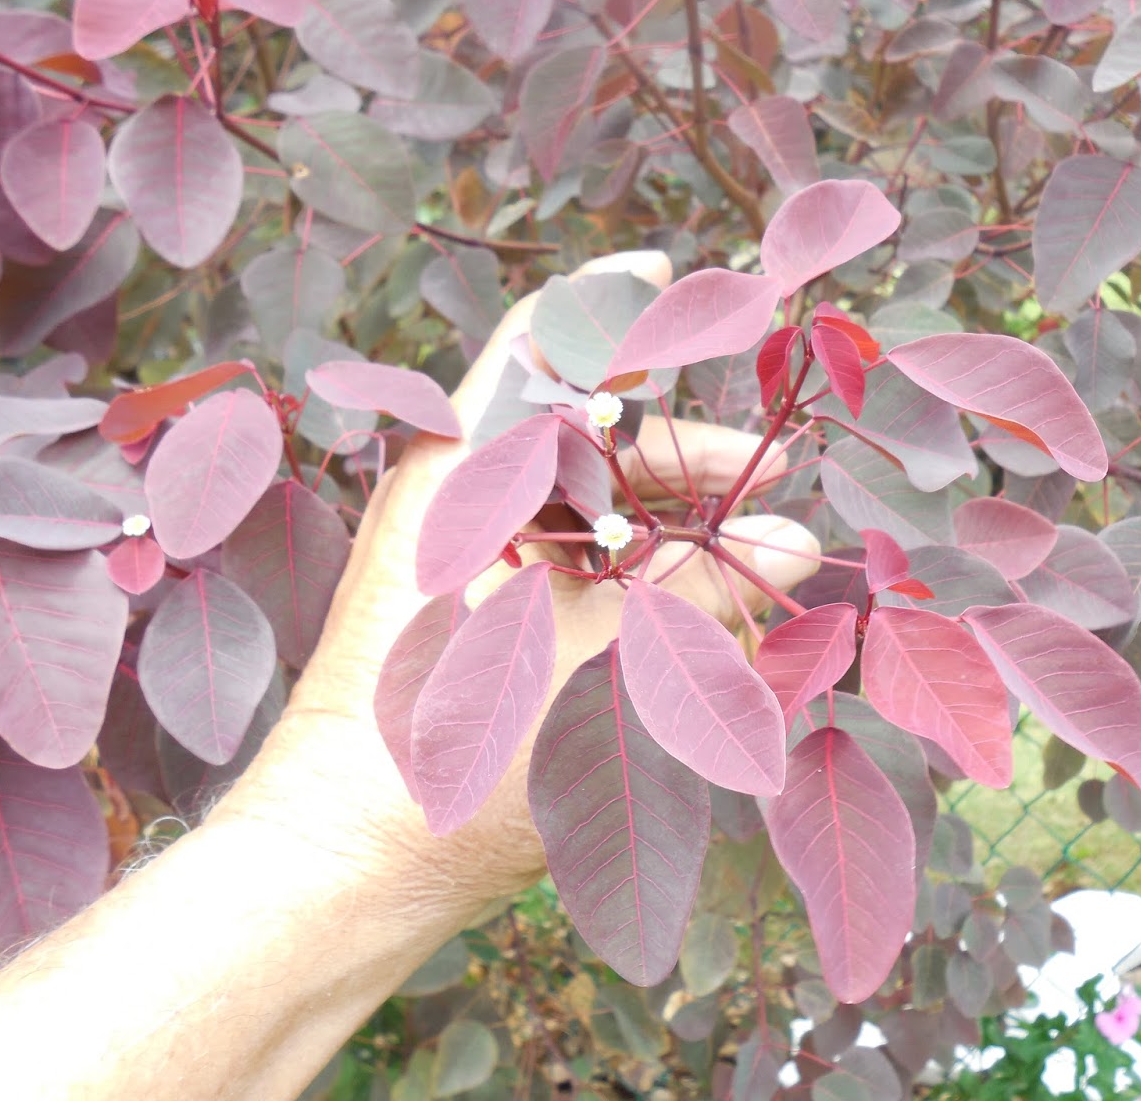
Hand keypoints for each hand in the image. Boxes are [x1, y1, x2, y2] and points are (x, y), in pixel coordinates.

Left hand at [212, 251, 819, 933]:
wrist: (343, 863)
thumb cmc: (465, 750)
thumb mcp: (610, 660)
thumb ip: (705, 588)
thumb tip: (796, 542)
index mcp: (465, 473)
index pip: (543, 347)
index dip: (614, 305)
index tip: (673, 276)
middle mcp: (453, 499)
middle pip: (586, 436)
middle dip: (690, 454)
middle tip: (776, 488)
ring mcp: (455, 557)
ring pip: (581, 506)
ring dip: (670, 522)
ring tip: (757, 563)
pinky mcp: (465, 615)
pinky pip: (561, 563)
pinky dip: (628, 572)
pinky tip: (695, 612)